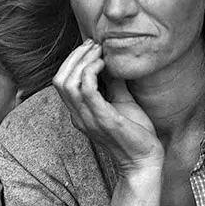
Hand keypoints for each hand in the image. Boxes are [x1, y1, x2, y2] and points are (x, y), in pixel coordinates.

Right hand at [53, 40, 163, 173]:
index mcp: (80, 113)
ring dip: (82, 61)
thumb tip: (113, 61)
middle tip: (94, 45)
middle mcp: (79, 116)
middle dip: (74, 57)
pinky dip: (92, 72)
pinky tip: (105, 65)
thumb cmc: (135, 134)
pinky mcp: (103, 119)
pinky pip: (87, 91)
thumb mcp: (122, 102)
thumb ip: (113, 84)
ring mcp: (88, 119)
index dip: (72, 60)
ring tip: (99, 52)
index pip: (61, 82)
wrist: (144, 160)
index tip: (91, 47)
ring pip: (68, 83)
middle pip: (59, 79)